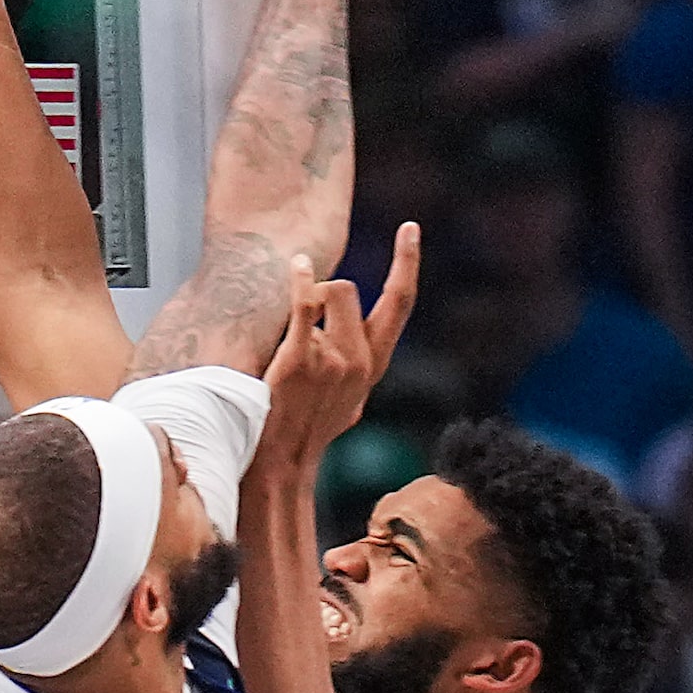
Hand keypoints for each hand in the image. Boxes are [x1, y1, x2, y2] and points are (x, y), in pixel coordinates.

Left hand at [257, 224, 418, 468]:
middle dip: (327, 290)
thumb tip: (358, 346)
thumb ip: (357, 368)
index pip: (399, 304)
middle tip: (306, 306)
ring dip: (303, 302)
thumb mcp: (348, 400)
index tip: (409, 230)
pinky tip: (297, 266)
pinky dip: (300, 280)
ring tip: (285, 340)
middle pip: (350, 290)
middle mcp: (359, 360)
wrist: (282, 462)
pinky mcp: (300, 359)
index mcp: (373, 365)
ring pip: (326, 294)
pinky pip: (304, 303)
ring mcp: (332, 360)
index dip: (406, 263)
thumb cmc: (308, 428)